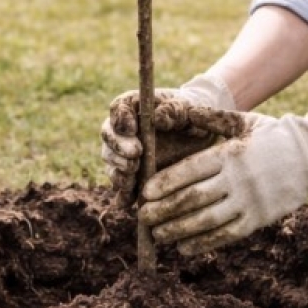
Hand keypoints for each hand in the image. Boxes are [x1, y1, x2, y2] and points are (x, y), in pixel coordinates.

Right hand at [100, 73, 243, 205]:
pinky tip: (128, 201)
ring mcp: (123, 155)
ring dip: (118, 171)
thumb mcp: (189, 109)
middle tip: (135, 155)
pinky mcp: (130, 176)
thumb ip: (174, 109)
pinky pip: (120, 187)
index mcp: (133, 106)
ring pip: (111, 163)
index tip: (132, 129)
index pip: (118, 108)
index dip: (121, 119)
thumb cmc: (192, 115)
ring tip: (131, 178)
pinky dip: (122, 194)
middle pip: (109, 136)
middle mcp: (122, 131)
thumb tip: (158, 118)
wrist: (198, 136)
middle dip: (119, 147)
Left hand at [139, 98, 307, 254]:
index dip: (164, 184)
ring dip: (177, 230)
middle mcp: (237, 180)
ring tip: (157, 235)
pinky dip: (202, 243)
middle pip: (192, 199)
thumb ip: (210, 119)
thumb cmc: (271, 134)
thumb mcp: (242, 120)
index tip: (144, 193)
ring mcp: (248, 202)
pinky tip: (183, 247)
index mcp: (229, 154)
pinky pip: (226, 235)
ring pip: (206, 221)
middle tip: (142, 217)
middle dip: (163, 210)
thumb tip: (178, 111)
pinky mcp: (258, 219)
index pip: (189, 171)